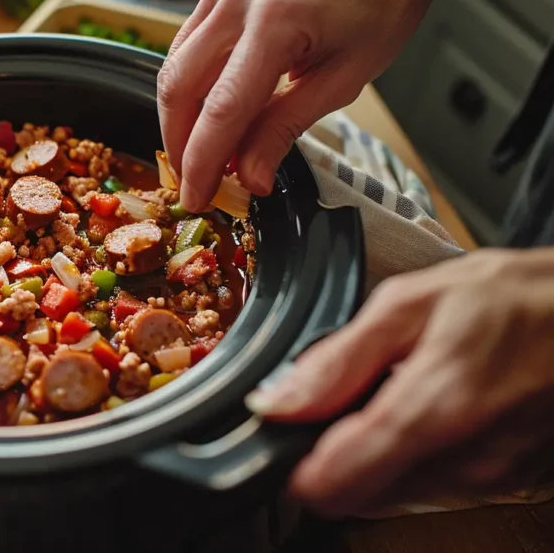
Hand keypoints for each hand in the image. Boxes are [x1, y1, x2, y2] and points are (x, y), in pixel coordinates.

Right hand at [157, 0, 453, 210]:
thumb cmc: (377, 13)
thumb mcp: (341, 83)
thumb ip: (284, 130)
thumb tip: (250, 179)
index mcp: (277, 22)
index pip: (223, 108)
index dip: (203, 161)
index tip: (196, 198)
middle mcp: (238, 1)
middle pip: (180, 88)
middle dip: (179, 146)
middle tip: (193, 185)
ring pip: (174, 70)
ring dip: (180, 121)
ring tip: (202, 157)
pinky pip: (185, 51)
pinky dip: (189, 91)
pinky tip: (207, 118)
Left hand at [245, 247, 553, 515]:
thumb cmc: (516, 300)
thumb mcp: (411, 304)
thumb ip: (337, 360)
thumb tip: (277, 402)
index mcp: (432, 410)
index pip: (335, 481)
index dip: (294, 467)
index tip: (279, 440)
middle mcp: (462, 462)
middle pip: (357, 494)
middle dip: (330, 454)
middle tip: (335, 403)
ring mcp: (485, 479)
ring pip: (388, 493)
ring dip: (370, 455)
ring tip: (386, 394)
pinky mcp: (499, 482)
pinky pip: (425, 484)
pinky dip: (406, 455)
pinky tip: (418, 408)